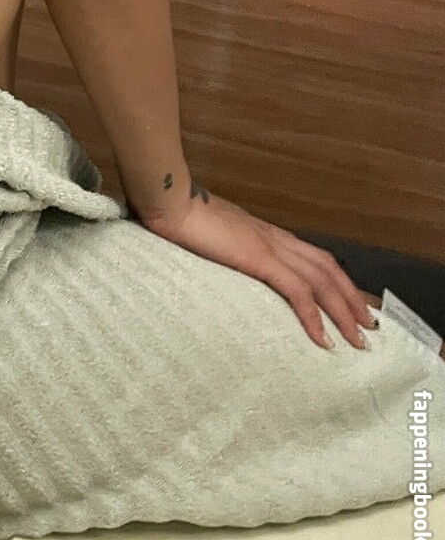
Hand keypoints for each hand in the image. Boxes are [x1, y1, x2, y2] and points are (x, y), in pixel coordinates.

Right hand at [140, 189, 376, 350]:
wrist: (169, 200)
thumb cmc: (182, 215)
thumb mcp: (214, 235)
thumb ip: (228, 246)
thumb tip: (227, 259)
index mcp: (266, 233)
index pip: (315, 257)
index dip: (338, 281)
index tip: (353, 303)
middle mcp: (275, 238)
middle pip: (328, 269)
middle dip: (352, 299)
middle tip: (370, 327)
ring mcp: (269, 246)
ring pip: (321, 281)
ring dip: (344, 311)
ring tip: (358, 339)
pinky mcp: (258, 258)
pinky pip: (296, 291)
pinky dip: (314, 316)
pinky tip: (323, 339)